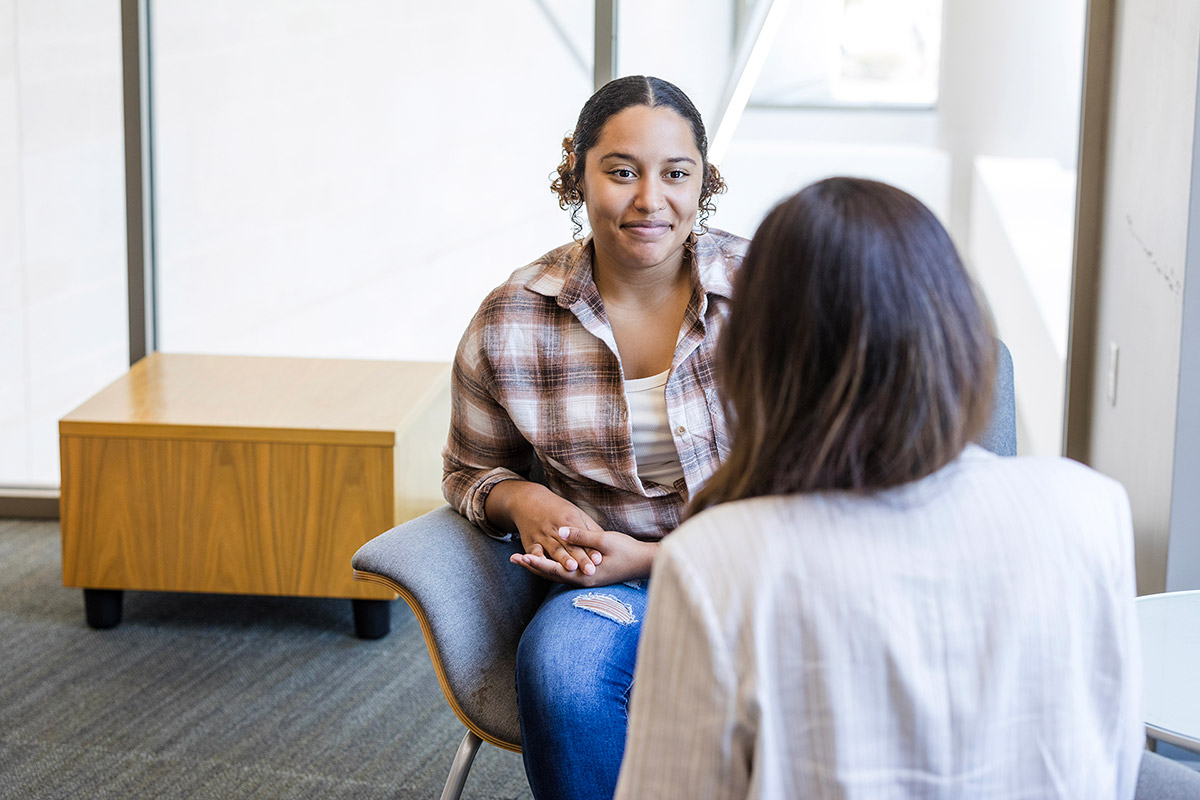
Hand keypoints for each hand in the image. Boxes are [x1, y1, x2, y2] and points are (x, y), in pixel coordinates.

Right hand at [486, 481, 604, 575]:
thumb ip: (590, 530)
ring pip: (555, 549)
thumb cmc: (558, 510)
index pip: (584, 539)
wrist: (529, 501)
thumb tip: (606, 545)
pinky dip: (536, 557)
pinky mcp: (531, 542)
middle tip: (590, 571)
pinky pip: (534, 551)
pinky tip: (541, 564)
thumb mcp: (576, 514)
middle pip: (571, 547)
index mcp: (570, 520)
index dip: (591, 550)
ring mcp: (543, 535)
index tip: (599, 560)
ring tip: (571, 568)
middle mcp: (557, 529)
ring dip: (562, 559)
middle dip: (580, 558)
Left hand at [511, 526, 658, 586]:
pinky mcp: (589, 576)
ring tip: (525, 560)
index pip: (554, 569)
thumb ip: (581, 537)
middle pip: (551, 575)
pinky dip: (553, 568)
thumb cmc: (627, 551)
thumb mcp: (604, 540)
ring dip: (540, 567)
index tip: (521, 556)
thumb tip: (560, 531)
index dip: (537, 562)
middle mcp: (582, 580)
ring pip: (557, 575)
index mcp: (584, 574)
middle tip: (514, 559)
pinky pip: (565, 574)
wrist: (644, 563)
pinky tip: (546, 564)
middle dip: (533, 566)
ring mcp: (586, 580)